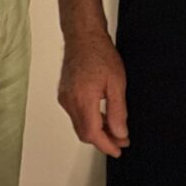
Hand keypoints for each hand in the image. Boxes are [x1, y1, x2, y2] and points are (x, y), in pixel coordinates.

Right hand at [57, 27, 129, 157]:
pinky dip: (89, 120)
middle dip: (103, 140)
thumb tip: (120, 133)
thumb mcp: (117, 83)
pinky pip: (76, 115)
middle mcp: (70, 102)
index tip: (118, 149)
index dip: (107, 145)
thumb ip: (118, 111)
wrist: (83, 36)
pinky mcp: (64, 94)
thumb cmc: (100, 53)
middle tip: (121, 139)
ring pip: (80, 125)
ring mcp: (64, 98)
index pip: (93, 134)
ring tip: (115, 129)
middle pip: (85, 133)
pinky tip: (102, 116)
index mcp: (83, 99)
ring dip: (96, 130)